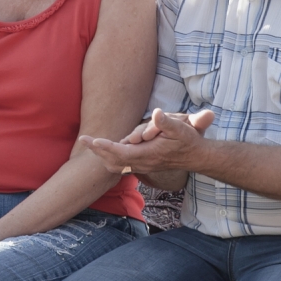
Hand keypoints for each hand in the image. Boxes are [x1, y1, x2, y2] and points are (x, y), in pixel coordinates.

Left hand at [78, 107, 215, 175]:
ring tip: (89, 144)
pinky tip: (102, 151)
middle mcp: (144, 163)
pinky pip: (121, 166)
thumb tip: (156, 113)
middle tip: (84, 139)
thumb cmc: (188, 140)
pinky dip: (109, 159)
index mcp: (149, 154)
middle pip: (114, 161)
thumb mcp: (182, 128)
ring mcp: (143, 166)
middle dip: (98, 151)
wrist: (197, 157)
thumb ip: (167, 122)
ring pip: (116, 165)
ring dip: (102, 155)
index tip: (94, 140)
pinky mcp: (143, 165)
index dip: (107, 147)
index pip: (123, 153)